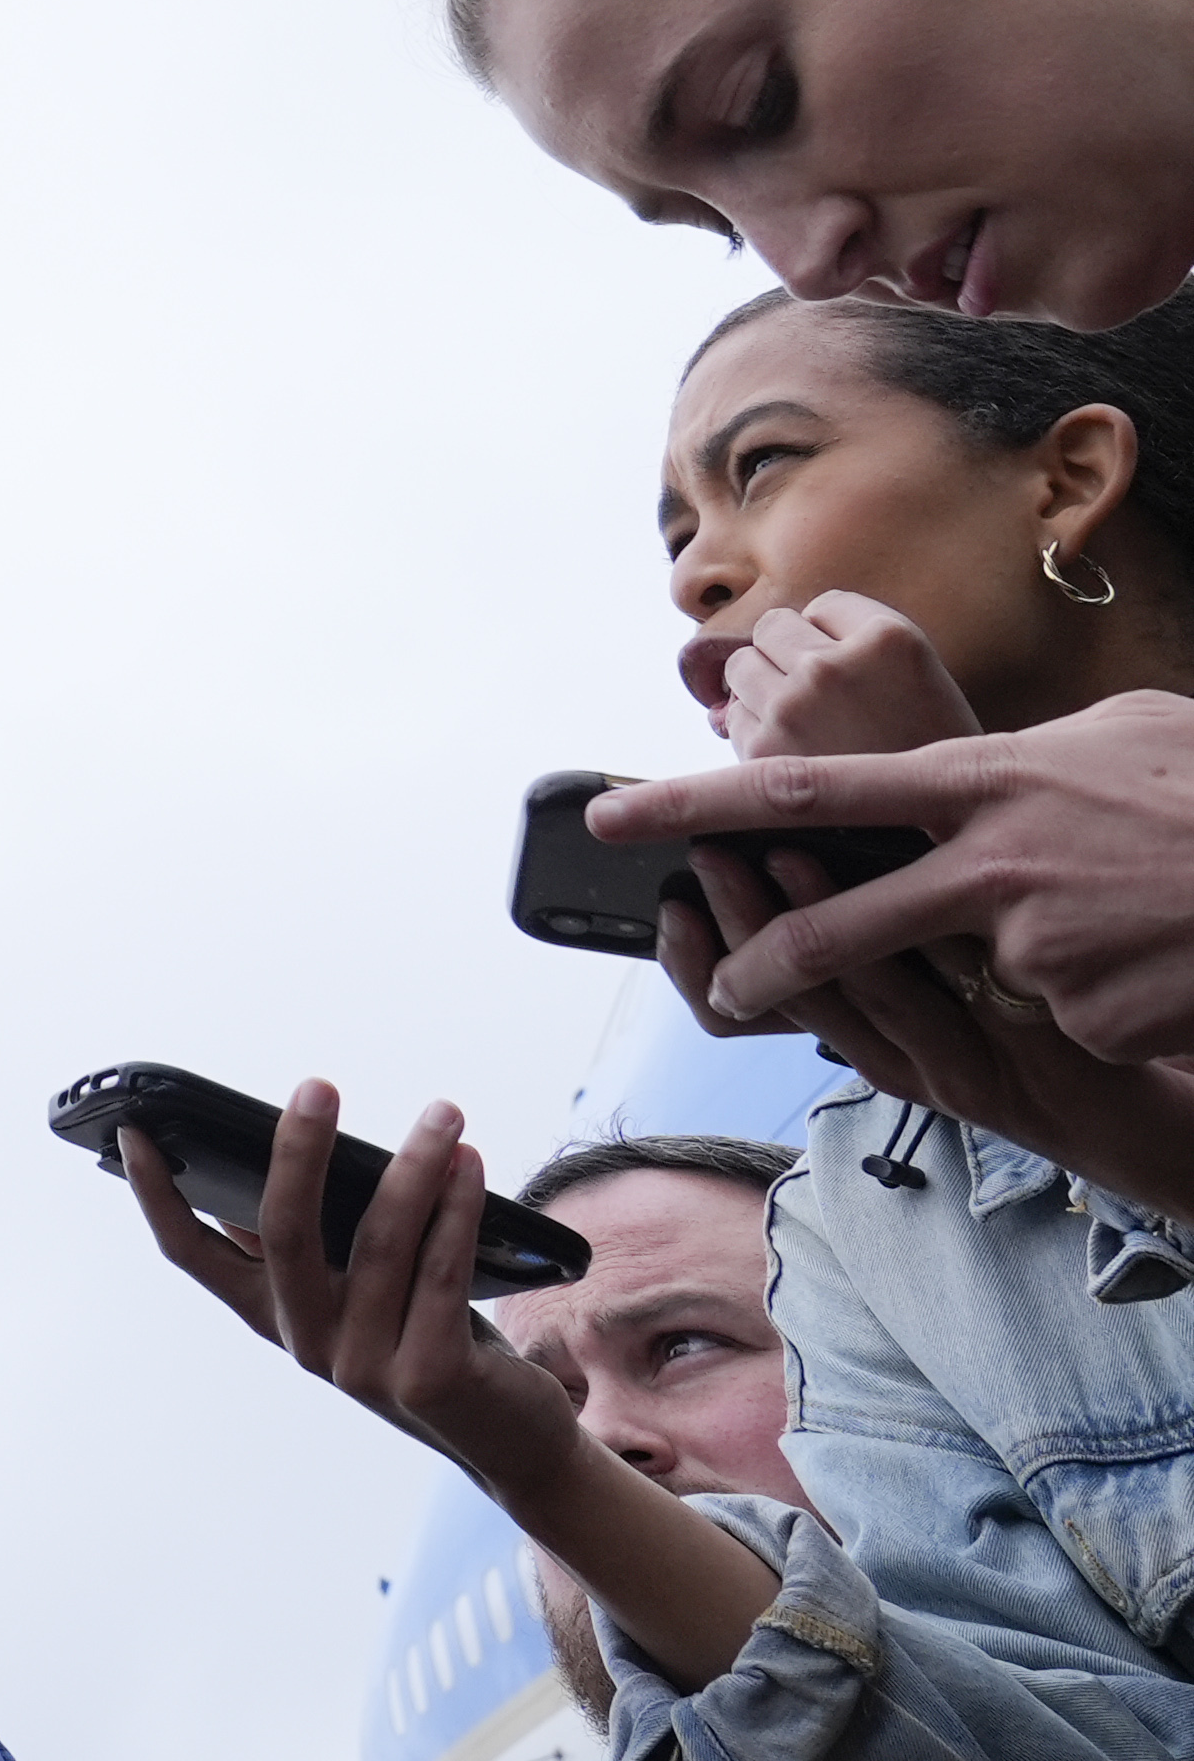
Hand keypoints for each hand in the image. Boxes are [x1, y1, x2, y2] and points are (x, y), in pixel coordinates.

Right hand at [120, 1084, 582, 1498]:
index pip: (192, 1254)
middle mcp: (308, 1343)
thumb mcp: (357, 1294)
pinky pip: (440, 1274)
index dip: (156, 1196)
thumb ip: (314, 1246)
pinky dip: (457, 1211)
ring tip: (442, 1114)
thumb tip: (274, 1161)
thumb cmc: (432, 1342)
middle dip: (298, 1152)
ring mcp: (365, 1366)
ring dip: (413, 1167)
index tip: (134, 1133)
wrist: (510, 1442)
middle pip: (284, 1233)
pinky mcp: (429, 1377)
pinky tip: (469, 1165)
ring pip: (380, 1242)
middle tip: (318, 1088)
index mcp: (276, 1315)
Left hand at [596, 695, 1193, 1058]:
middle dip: (772, 960)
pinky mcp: (1082, 1017)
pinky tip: (1152, 967)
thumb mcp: (1118, 741)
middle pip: (838, 924)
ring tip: (1108, 928)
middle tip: (724, 982)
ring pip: (979, 978)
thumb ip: (1023, 760)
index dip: (700, 805)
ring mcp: (1034, 945)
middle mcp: (988, 864)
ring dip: (1031, 969)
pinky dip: (1096, 1004)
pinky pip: (1058, 1020)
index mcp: (982, 783)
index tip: (620, 815)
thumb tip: (977, 761)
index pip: (807, 791)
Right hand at [662, 842, 1193, 1218]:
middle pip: (789, 996)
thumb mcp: (929, 999)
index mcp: (856, 1043)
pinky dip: (927, 942)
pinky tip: (910, 882)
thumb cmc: (1023, 1040)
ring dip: (815, 923)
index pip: (736, 1011)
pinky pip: (964, 999)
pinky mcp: (1024, 1061)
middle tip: (705, 854)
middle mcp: (890, 1062)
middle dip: (736, 922)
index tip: (663, 900)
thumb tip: (793, 852)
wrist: (1128, 1115)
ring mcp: (955, 1068)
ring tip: (782, 853)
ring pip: (865, 998)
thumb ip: (870, 941)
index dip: (692, 960)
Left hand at [698, 588, 984, 758]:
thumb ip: (854, 649)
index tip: (854, 672)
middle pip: (771, 626)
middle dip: (786, 655)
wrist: (947, 838)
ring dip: (760, 687)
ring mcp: (795, 705)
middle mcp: (836, 664)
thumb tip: (769, 647)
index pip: (825, 605)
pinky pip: (732, 715)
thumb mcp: (920, 681)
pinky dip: (750, 728)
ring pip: (740, 664)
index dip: (833, 637)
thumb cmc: (931, 758)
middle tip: (821, 701)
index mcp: (890, 638)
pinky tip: (792, 754)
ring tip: (805, 725)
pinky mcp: (764, 748)